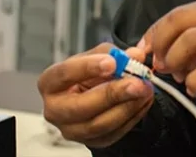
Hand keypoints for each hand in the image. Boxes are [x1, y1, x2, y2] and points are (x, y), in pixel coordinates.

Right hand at [38, 43, 154, 147]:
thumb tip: (135, 55)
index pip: (65, 74)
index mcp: (50, 83)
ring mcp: (71, 129)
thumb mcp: (98, 55)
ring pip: (99, 124)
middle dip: (112, 94)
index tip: (112, 62)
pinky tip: (143, 102)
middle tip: (136, 82)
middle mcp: (55, 110)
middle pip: (81, 106)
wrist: (91, 91)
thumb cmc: (88, 72)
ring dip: (127, 107)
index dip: (88, 67)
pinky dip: (132, 117)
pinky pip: (113, 134)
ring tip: (145, 90)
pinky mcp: (89, 142)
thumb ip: (116, 54)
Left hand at [140, 0, 195, 107]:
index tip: (145, 49)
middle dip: (160, 44)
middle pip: (181, 21)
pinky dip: (195, 82)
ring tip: (177, 76)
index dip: (156, 31)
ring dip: (175, 61)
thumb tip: (160, 50)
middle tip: (158, 64)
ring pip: (191, 41)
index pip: (179, 11)